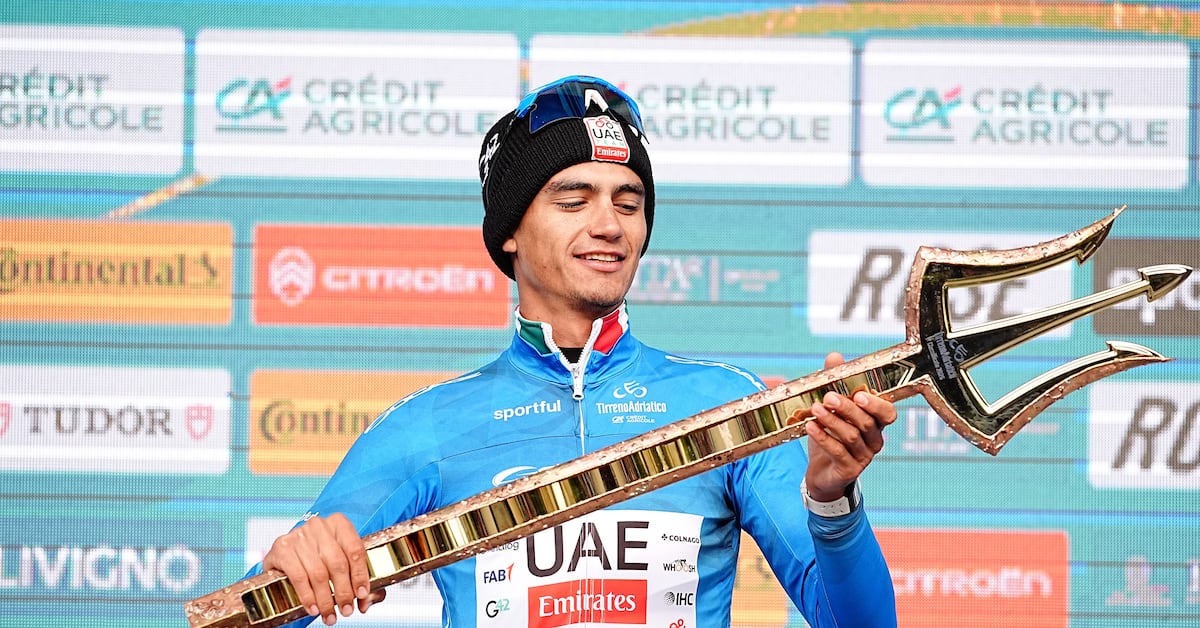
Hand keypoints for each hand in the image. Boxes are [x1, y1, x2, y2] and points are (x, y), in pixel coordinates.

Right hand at [261, 513, 385, 625]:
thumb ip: (358, 578)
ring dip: (326, 600)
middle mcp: (319, 525)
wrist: (285, 554)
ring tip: (330, 615)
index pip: (355, 550)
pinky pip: (299, 577)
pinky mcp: (282, 548)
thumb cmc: (318, 557)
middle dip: (344, 592)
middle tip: (346, 610)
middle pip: (338, 564)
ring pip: (319, 574)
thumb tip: (367, 602)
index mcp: (339, 524)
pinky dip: (308, 597)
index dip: (360, 575)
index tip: (362, 595)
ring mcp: (299, 535)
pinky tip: (313, 608)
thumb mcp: (340, 561)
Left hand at [803, 352, 897, 501]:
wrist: (820, 472)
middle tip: (828, 397)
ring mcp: (863, 457)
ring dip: (833, 421)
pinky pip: (838, 452)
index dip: (877, 405)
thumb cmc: (830, 436)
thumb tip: (835, 356)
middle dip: (848, 408)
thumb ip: (835, 382)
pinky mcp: (849, 470)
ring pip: (852, 437)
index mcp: (875, 423)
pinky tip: (810, 427)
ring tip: (815, 409)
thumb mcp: (830, 408)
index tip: (860, 394)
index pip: (888, 413)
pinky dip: (824, 438)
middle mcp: (874, 440)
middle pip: (867, 423)